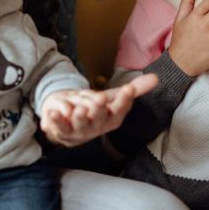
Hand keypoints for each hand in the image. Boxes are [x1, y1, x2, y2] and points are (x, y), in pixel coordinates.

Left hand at [39, 73, 158, 146]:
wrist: (70, 122)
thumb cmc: (96, 109)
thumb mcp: (113, 97)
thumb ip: (134, 89)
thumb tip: (157, 78)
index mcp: (111, 119)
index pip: (120, 110)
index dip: (124, 101)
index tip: (128, 89)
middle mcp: (96, 127)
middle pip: (99, 119)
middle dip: (99, 110)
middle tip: (100, 99)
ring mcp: (78, 131)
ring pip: (80, 125)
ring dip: (79, 118)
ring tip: (79, 109)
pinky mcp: (61, 131)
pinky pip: (58, 128)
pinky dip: (55, 121)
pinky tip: (51, 113)